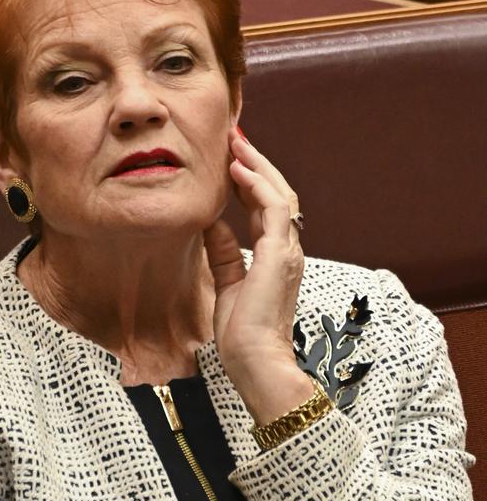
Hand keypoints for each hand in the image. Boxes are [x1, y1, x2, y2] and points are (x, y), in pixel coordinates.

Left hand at [204, 127, 312, 423]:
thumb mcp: (228, 284)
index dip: (249, 181)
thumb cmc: (243, 333)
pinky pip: (276, 208)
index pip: (265, 208)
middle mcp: (287, 249)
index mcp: (275, 256)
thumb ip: (224, 254)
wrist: (255, 361)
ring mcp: (287, 250)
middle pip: (277, 193)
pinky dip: (258, 186)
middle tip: (234, 139)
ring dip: (258, 166)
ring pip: (280, 194)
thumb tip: (213, 226)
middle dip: (256, 164)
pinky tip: (238, 170)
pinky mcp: (281, 254)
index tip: (230, 161)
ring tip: (236, 144)